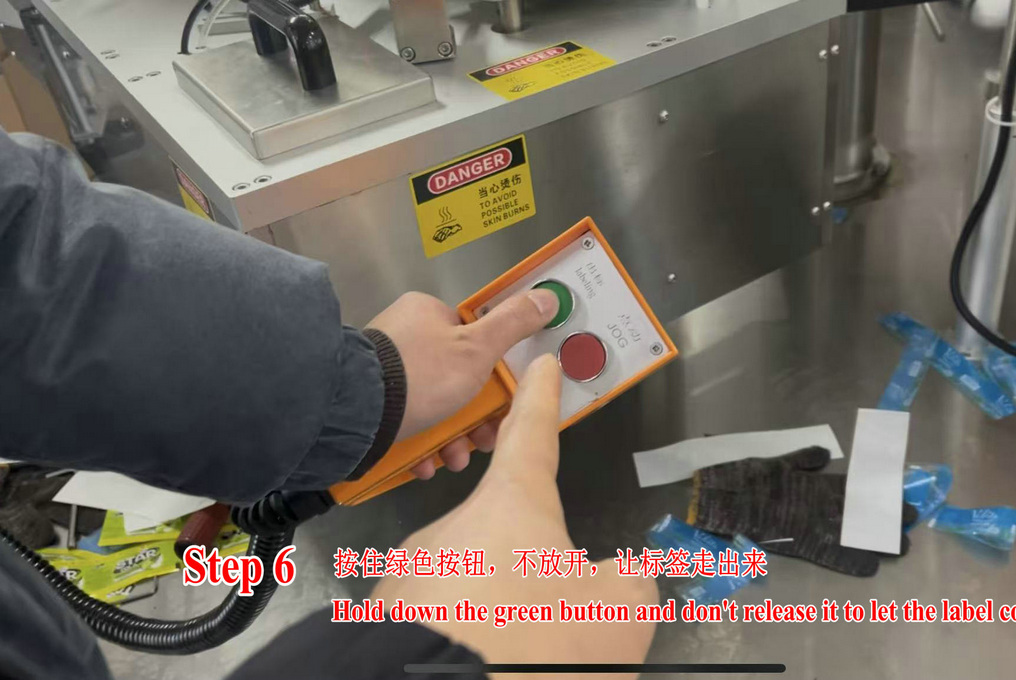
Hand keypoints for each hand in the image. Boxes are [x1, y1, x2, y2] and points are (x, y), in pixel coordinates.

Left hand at [367, 289, 557, 478]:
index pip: (472, 338)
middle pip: (455, 379)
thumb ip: (514, 324)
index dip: (493, 373)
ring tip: (453, 460)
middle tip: (483, 441)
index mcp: (428, 315)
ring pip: (432, 407)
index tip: (503, 403)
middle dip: (474, 417)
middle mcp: (402, 339)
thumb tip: (548, 296)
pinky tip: (425, 464)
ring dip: (450, 438)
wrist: (352, 414)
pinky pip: (404, 424)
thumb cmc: (422, 374)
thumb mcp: (478, 348)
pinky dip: (420, 446)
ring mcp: (382, 374)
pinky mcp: (366, 405)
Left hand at [373, 356, 658, 665]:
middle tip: (554, 620)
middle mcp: (451, 528)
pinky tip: (472, 661)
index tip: (542, 365)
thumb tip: (623, 575)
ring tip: (513, 647)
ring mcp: (407, 574)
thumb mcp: (617, 614)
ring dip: (493, 612)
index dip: (543, 400)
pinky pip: (429, 620)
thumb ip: (628, 582)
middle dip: (530, 571)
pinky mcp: (375, 619)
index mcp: (511, 506)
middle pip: (502, 534)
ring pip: (467, 586)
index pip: (531, 436)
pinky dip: (456, 635)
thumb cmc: (530, 643)